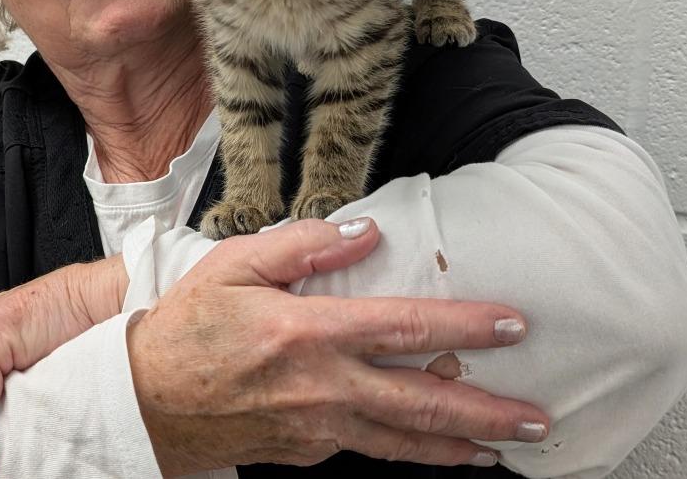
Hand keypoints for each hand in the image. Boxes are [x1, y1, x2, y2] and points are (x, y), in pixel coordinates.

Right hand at [127, 218, 549, 473]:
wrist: (146, 400)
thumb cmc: (189, 325)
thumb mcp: (234, 264)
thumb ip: (302, 244)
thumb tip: (364, 231)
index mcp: (307, 332)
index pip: (403, 327)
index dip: (464, 327)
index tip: (512, 324)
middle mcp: (322, 388)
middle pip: (421, 403)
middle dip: (488, 412)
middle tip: (539, 419)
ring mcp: (317, 430)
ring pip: (404, 444)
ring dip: (462, 447)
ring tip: (508, 449)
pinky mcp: (306, 454)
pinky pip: (371, 453)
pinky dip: (413, 453)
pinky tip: (436, 448)